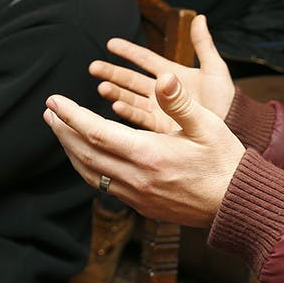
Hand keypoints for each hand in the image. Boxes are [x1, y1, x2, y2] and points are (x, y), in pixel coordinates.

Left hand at [44, 72, 245, 226]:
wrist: (234, 204)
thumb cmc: (224, 160)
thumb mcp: (207, 124)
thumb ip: (179, 102)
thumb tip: (161, 78)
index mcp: (149, 154)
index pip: (95, 132)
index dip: (71, 115)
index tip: (54, 100)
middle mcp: (136, 178)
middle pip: (84, 152)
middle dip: (63, 130)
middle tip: (49, 111)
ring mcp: (136, 194)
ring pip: (89, 172)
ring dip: (70, 149)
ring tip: (59, 130)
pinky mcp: (140, 204)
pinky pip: (102, 185)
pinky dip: (86, 166)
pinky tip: (85, 155)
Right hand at [89, 15, 234, 133]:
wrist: (232, 128)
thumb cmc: (227, 100)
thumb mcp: (215, 69)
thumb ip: (204, 45)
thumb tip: (200, 17)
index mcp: (172, 75)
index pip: (145, 59)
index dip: (128, 51)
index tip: (110, 44)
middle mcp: (161, 92)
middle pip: (131, 79)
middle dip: (112, 72)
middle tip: (93, 67)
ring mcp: (159, 110)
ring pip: (131, 98)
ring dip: (116, 93)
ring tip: (102, 88)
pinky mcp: (160, 128)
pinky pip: (140, 119)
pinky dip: (128, 112)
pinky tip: (116, 108)